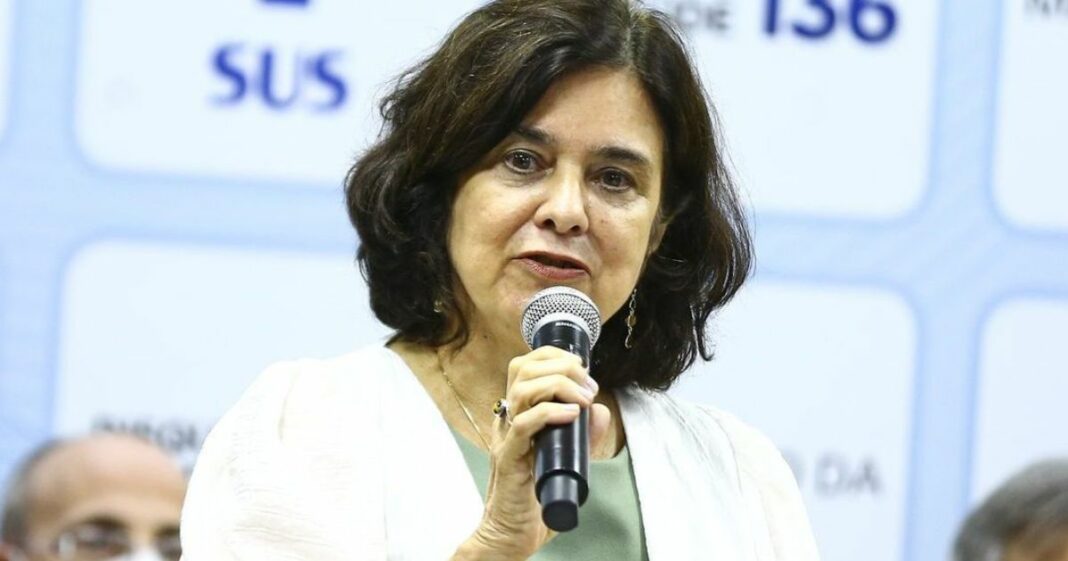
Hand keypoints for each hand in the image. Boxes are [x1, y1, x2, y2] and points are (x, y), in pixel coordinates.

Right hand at [454, 346, 611, 560]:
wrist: (512, 534)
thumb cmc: (535, 497)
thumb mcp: (568, 458)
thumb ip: (584, 434)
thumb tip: (601, 411)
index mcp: (518, 413)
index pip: (526, 365)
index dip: (554, 355)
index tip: (582, 366)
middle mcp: (508, 419)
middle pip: (522, 368)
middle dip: (561, 366)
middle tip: (588, 384)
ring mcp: (506, 438)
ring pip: (522, 390)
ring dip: (559, 385)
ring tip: (583, 399)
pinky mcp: (508, 459)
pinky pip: (523, 425)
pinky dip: (548, 413)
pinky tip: (571, 415)